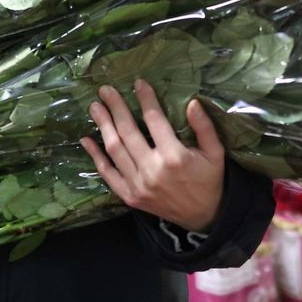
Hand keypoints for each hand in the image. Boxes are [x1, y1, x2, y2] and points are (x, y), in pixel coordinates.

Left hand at [80, 80, 224, 232]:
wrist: (205, 218)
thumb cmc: (210, 181)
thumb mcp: (215, 153)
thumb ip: (204, 127)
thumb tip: (192, 102)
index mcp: (175, 157)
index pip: (155, 120)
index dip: (145, 99)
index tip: (138, 83)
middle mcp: (153, 170)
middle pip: (128, 131)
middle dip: (115, 108)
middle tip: (105, 90)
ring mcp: (138, 184)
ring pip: (114, 149)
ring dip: (103, 125)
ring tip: (95, 107)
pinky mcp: (130, 196)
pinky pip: (108, 173)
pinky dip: (95, 156)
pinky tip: (86, 139)